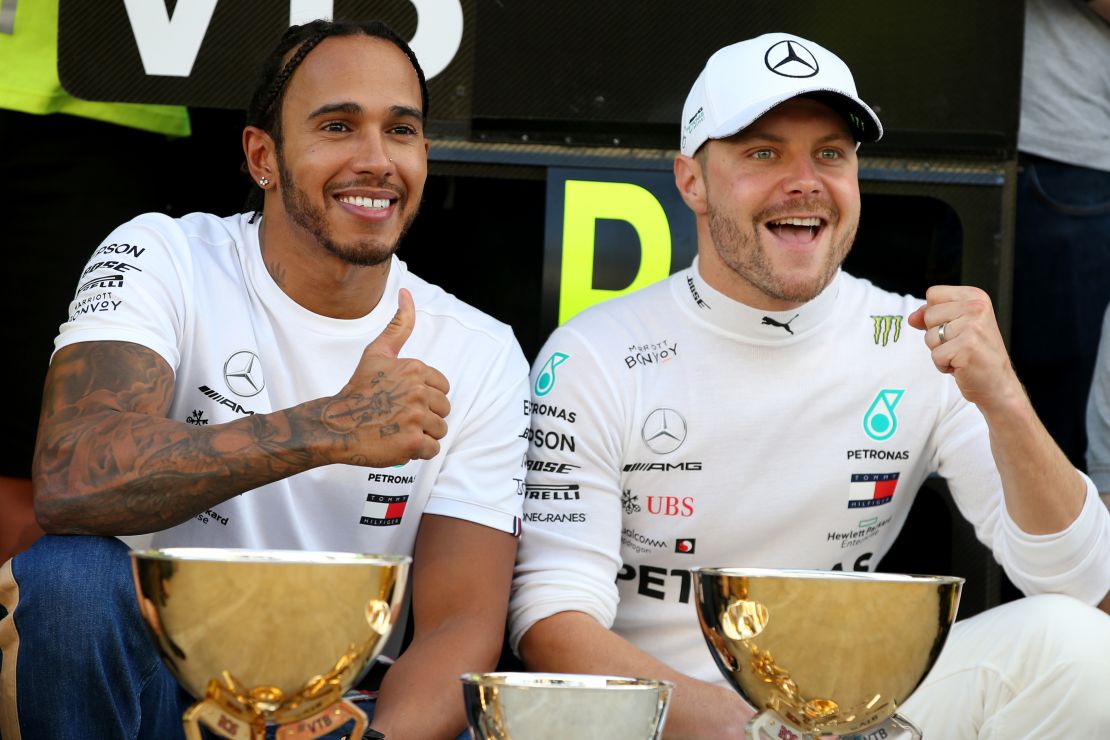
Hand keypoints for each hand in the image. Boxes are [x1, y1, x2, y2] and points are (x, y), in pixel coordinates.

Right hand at [322, 289, 449, 465]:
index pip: (443, 388)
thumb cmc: (358, 389)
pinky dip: (417, 452)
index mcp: (414, 369)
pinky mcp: (412, 442)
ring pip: (439, 430)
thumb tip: (407, 292)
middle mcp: (418, 391)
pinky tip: (398, 443)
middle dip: (425, 417)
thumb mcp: (378, 353)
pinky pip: (432, 450)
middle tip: (398, 417)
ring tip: (398, 429)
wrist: (334, 425)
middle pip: (443, 410)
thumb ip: (399, 325)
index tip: (402, 399)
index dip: (425, 397)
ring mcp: (415, 417)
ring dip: (422, 434)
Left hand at [907, 285, 1023, 413]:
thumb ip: (932, 316)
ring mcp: (972, 327)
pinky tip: (961, 364)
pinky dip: (943, 364)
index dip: (935, 314)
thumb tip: (912, 317)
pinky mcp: (967, 347)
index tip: (955, 326)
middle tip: (959, 344)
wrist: (997, 382)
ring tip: (961, 354)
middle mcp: (976, 307)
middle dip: (936, 334)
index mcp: (975, 296)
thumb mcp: (956, 326)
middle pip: (929, 315)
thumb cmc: (976, 353)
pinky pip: (935, 355)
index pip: (933, 294)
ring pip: (930, 336)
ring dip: (940, 351)